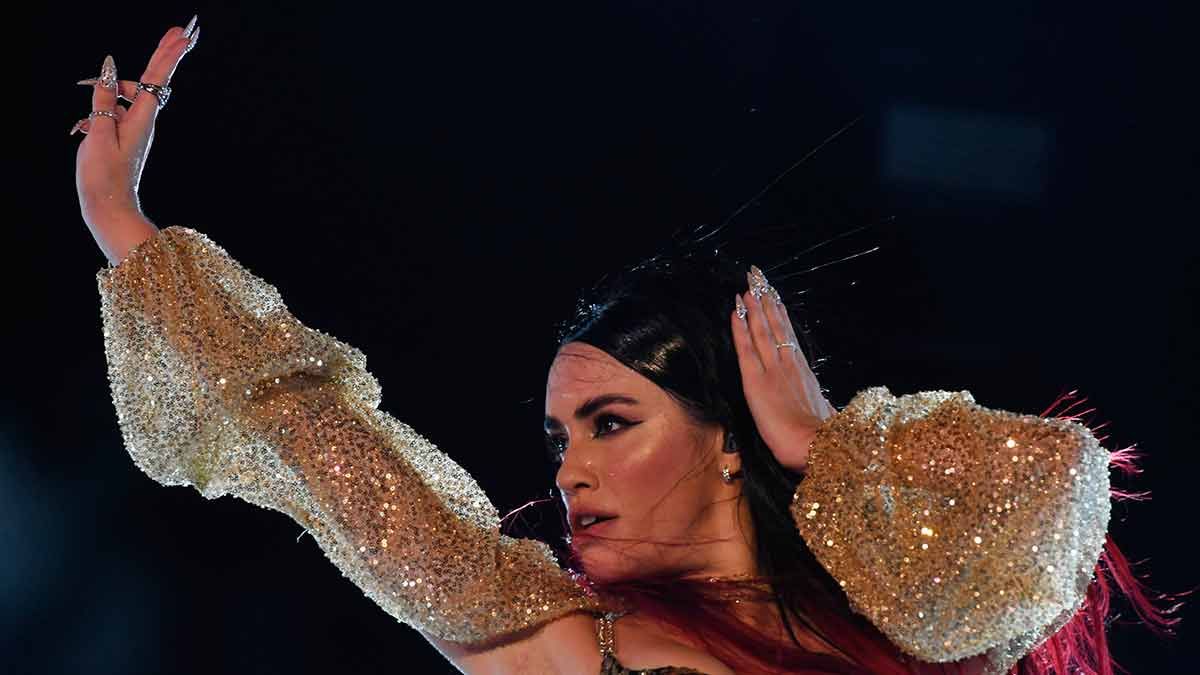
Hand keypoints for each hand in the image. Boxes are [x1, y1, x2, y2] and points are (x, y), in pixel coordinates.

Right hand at [73, 17, 198, 232]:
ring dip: (112, 91)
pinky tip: (83, 128)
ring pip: (128, 96)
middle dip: (164, 55)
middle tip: (181, 30)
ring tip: (88, 120)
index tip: (184, 36)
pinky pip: (118, 111)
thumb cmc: (102, 174)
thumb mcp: (98, 131)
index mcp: (140, 118)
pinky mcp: (126, 136)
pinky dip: (103, 110)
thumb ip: (104, 98)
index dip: (168, 54)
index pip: (155, 78)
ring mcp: (136, 128)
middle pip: (150, 80)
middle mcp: (144, 121)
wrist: (108, 206)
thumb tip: (110, 67)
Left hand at [730, 265, 836, 472]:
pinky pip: (745, 348)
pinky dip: (739, 328)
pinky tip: (735, 311)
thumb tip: (826, 409)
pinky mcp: (756, 381)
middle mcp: (788, 363)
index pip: (788, 334)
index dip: (779, 312)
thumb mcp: (824, 413)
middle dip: (765, 298)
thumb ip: (818, 404)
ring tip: (746, 285)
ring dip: (753, 306)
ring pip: (761, 330)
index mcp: (803, 371)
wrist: (818, 446)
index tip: (773, 293)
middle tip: (758, 276)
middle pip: (775, 324)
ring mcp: (772, 370)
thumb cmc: (824, 437)